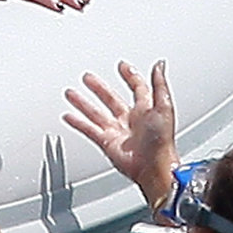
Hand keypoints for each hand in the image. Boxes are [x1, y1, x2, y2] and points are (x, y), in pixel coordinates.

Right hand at [63, 60, 178, 207]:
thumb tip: (159, 65)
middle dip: (100, 88)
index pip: (137, 88)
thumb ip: (159, 85)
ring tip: (71, 93)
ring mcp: (117, 131)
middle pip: (111, 99)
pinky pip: (89, 129)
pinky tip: (68, 116)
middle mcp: (130, 120)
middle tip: (88, 77)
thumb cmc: (162, 141)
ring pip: (96, 112)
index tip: (122, 66)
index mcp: (146, 110)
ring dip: (83, 103)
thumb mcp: (164, 107)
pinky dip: (78, 122)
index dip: (130, 76)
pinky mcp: (106, 142)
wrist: (153, 167)